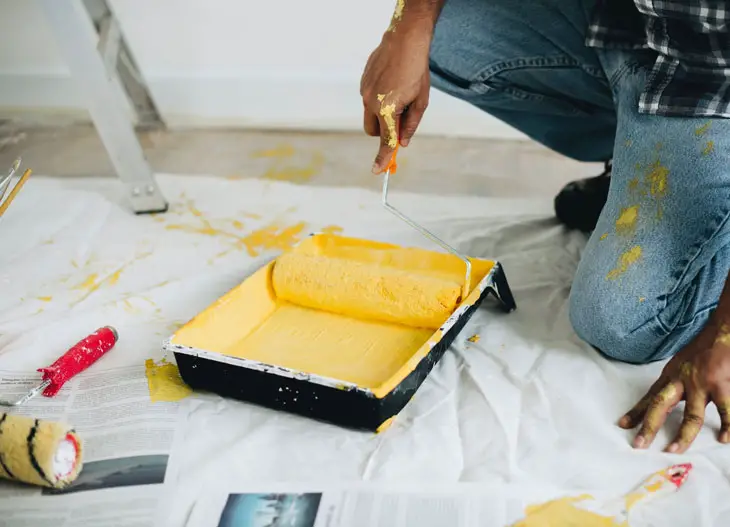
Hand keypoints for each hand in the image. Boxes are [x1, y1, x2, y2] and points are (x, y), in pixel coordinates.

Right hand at [360, 25, 431, 172]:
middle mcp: (371, 103)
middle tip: (400, 122)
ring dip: (381, 115)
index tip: (378, 171)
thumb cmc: (416, 70)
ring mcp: (364, 92)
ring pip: (369, 116)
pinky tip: (391, 84)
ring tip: (399, 94)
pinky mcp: (362, 83)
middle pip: (373, 132)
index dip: (383, 158)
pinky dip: (378, 101)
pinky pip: (368, 100)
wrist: (404, 40)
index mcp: (388, 110)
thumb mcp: (421, 101)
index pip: (386, 140)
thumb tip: (404, 142)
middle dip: (384, 132)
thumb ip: (411, 124)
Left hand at [619, 320, 729, 452]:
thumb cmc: (703, 349)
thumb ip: (675, 382)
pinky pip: (725, 411)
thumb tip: (667, 398)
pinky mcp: (720, 384)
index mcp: (671, 376)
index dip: (636, 412)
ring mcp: (701, 383)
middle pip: (660, 406)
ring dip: (683, 436)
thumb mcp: (681, 364)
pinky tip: (724, 438)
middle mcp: (681, 380)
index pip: (650, 397)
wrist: (723, 330)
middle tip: (639, 444)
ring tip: (674, 450)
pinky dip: (727, 426)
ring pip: (691, 416)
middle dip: (649, 426)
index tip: (623, 425)